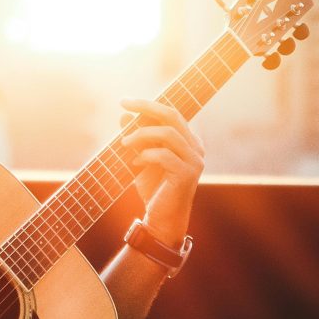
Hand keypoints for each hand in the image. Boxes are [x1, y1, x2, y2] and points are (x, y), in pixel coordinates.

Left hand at [119, 98, 204, 244]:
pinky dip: (145, 155)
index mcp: (187, 141)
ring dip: (141, 135)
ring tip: (124, 144)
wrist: (161, 218)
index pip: (170, 113)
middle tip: (124, 105)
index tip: (124, 101)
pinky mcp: (187, 175)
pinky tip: (134, 164)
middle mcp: (195, 147)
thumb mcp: (140, 158)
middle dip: (146, 107)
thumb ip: (136, 138)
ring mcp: (194, 161)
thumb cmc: (152, 187)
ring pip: (168, 133)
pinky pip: (164, 155)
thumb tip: (125, 116)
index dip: (147, 104)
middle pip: (172, 116)